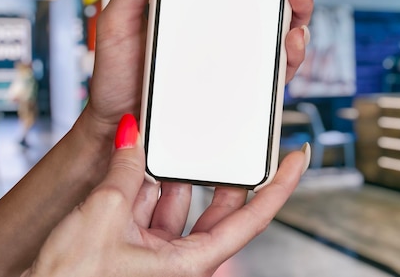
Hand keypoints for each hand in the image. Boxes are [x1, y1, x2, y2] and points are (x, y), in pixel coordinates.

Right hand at [22, 114, 310, 276]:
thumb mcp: (102, 217)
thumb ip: (124, 170)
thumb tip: (130, 135)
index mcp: (191, 265)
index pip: (254, 218)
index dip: (280, 186)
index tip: (297, 158)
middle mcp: (181, 260)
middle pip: (217, 207)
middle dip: (218, 172)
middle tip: (229, 139)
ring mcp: (156, 253)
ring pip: (178, 203)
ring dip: (169, 172)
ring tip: (168, 140)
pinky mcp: (132, 246)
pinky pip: (148, 207)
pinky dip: (141, 182)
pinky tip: (138, 157)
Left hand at [83, 0, 318, 143]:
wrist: (121, 125)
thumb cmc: (117, 74)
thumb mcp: (119, 19)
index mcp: (197, 0)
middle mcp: (224, 24)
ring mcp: (237, 54)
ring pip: (284, 22)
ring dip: (301, 3)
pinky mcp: (245, 86)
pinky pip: (278, 65)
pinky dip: (293, 49)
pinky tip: (291, 37)